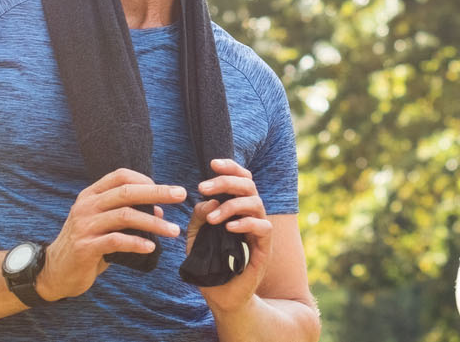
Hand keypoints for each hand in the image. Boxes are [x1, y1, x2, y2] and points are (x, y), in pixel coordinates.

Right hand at [39, 168, 185, 300]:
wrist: (55, 271)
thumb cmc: (86, 245)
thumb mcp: (104, 225)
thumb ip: (127, 216)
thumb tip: (160, 212)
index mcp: (91, 195)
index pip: (120, 176)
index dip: (145, 180)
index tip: (166, 190)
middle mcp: (86, 206)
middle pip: (126, 192)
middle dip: (157, 192)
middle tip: (181, 195)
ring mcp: (84, 226)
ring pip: (125, 216)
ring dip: (153, 223)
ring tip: (174, 231)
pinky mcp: (85, 247)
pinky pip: (116, 241)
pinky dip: (136, 243)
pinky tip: (151, 247)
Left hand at [187, 158, 274, 313]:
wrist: (222, 296)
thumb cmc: (210, 265)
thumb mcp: (195, 238)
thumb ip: (198, 218)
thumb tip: (206, 201)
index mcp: (236, 208)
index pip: (241, 180)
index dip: (231, 168)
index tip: (212, 163)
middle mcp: (250, 215)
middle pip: (249, 185)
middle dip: (226, 182)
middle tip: (204, 187)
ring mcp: (259, 231)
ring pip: (256, 203)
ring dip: (232, 205)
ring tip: (213, 218)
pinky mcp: (264, 248)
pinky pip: (264, 227)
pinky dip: (246, 223)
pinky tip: (229, 228)